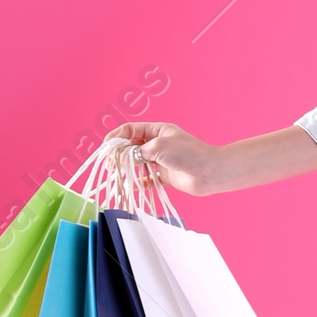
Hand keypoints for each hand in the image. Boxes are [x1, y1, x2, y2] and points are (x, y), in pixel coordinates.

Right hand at [106, 119, 221, 195]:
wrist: (210, 172)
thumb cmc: (188, 154)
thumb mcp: (159, 146)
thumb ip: (139, 151)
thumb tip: (126, 157)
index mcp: (158, 130)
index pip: (131, 129)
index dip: (117, 136)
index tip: (107, 146)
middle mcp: (159, 143)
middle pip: (133, 146)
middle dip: (120, 154)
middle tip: (111, 164)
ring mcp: (162, 159)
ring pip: (139, 163)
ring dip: (128, 168)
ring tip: (118, 175)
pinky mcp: (166, 175)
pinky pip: (148, 178)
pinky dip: (140, 182)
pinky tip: (132, 187)